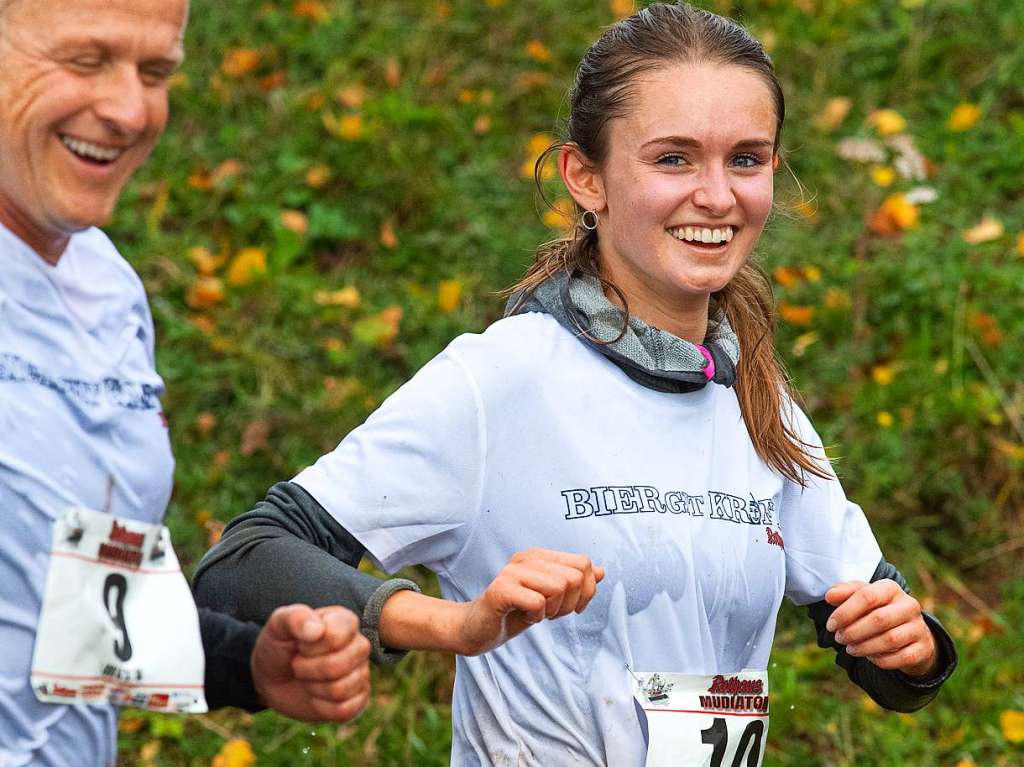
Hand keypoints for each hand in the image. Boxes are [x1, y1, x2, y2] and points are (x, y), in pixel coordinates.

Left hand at [250, 604, 370, 722]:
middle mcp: (358, 645)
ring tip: (308, 679)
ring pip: (341, 689)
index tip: (300, 644)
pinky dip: (322, 707)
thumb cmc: (279, 646)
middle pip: (339, 665)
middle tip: (299, 664)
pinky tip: (316, 696)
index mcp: (344, 621)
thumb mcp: (278, 626)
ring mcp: (361, 673)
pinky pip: (345, 710)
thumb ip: (295, 618)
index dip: (310, 647)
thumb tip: (317, 630)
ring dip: (314, 688)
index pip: (336, 636)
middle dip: (308, 670)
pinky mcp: (358, 699)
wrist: (273, 678)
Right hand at [454, 548, 603, 655]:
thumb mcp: (550, 598)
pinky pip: (538, 602)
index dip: (586, 590)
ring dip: (553, 611)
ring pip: (559, 587)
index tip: (571, 606)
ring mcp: (512, 572)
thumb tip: (602, 571)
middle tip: (551, 613)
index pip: (583, 563)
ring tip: (537, 614)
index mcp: (539, 555)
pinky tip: (523, 617)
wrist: (478, 629)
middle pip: (574, 577)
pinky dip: (536, 617)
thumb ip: (574, 583)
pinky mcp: (500, 590)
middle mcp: (526, 558)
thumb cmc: (515, 612)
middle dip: (570, 603)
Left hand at [825, 580, 937, 677]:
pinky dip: (881, 660)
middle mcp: (909, 605)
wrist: (909, 631)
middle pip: (879, 619)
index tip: (831, 625)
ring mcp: (919, 627)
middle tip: (839, 638)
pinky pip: (901, 657)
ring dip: (864, 647)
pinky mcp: (923, 648)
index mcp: (891, 588)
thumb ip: (844, 593)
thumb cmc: (877, 609)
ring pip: (890, 640)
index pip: (867, 596)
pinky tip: (870, 657)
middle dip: (853, 631)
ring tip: (850, 649)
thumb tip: (830, 596)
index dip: (845, 612)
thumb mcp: (862, 596)